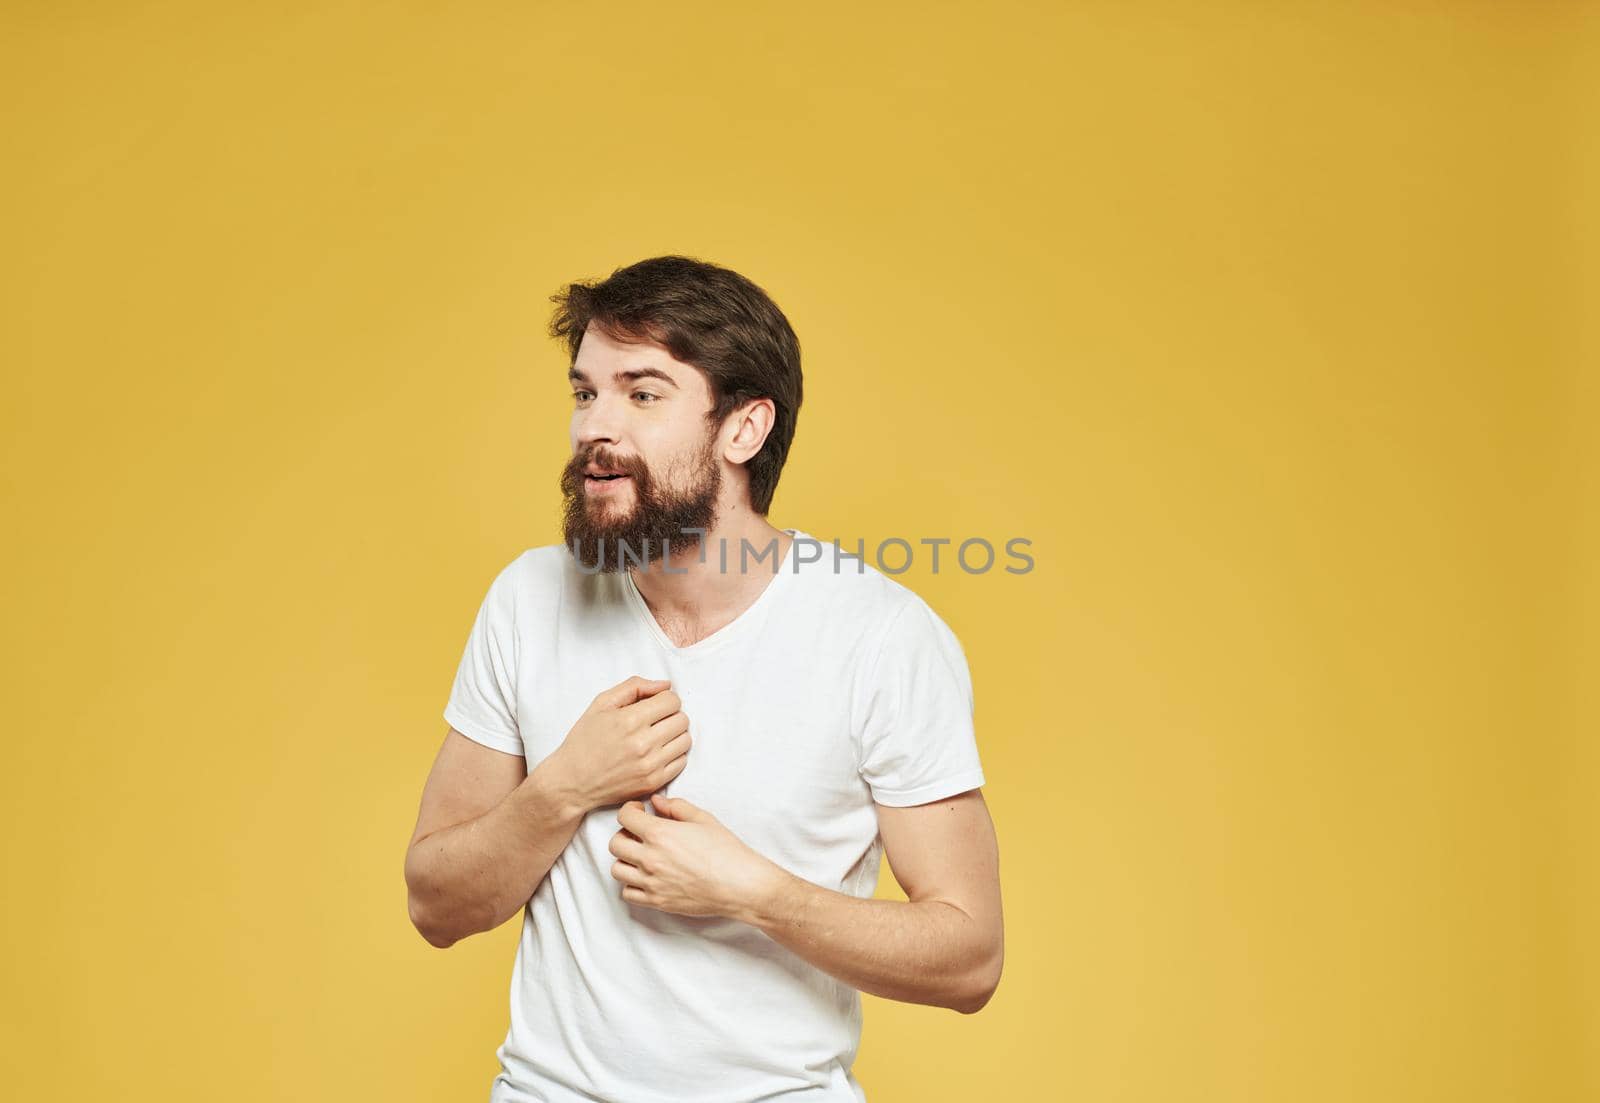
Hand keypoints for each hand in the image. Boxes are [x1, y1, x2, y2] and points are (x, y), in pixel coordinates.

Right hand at [553, 675, 690, 810]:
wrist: (572, 781)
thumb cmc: (584, 740)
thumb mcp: (601, 704)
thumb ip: (634, 687)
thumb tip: (665, 685)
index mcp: (629, 720)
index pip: (672, 701)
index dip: (664, 699)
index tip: (655, 705)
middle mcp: (643, 743)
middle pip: (682, 719)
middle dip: (671, 715)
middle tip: (656, 720)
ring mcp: (650, 765)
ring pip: (685, 740)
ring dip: (675, 735)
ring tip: (658, 735)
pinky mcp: (654, 782)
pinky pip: (682, 762)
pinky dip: (674, 754)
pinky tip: (657, 752)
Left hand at [609, 794, 788, 920]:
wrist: (739, 884)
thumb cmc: (725, 851)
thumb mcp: (703, 819)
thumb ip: (676, 807)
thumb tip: (656, 802)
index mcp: (660, 834)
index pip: (624, 817)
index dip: (630, 810)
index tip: (639, 811)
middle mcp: (650, 858)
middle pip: (615, 844)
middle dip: (624, 834)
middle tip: (639, 833)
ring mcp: (651, 882)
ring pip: (617, 869)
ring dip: (625, 860)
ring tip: (641, 856)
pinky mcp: (656, 901)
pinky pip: (627, 893)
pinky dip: (631, 884)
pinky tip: (646, 877)